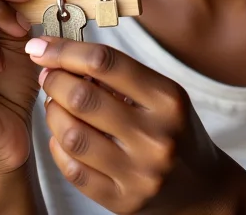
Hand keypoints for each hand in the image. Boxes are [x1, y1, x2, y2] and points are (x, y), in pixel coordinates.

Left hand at [25, 37, 233, 214]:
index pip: (106, 62)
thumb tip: (68, 57)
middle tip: (47, 74)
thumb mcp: (163, 95)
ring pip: (72, 135)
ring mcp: (140, 173)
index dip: (66, 51)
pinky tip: (60, 136)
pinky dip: (57, 149)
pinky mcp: (124, 201)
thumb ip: (122, 77)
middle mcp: (156, 135)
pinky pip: (74, 170)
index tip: (42, 46)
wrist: (203, 188)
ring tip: (54, 103)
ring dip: (52, 113)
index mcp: (168, 99)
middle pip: (84, 97)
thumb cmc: (175, 130)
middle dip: (54, 79)